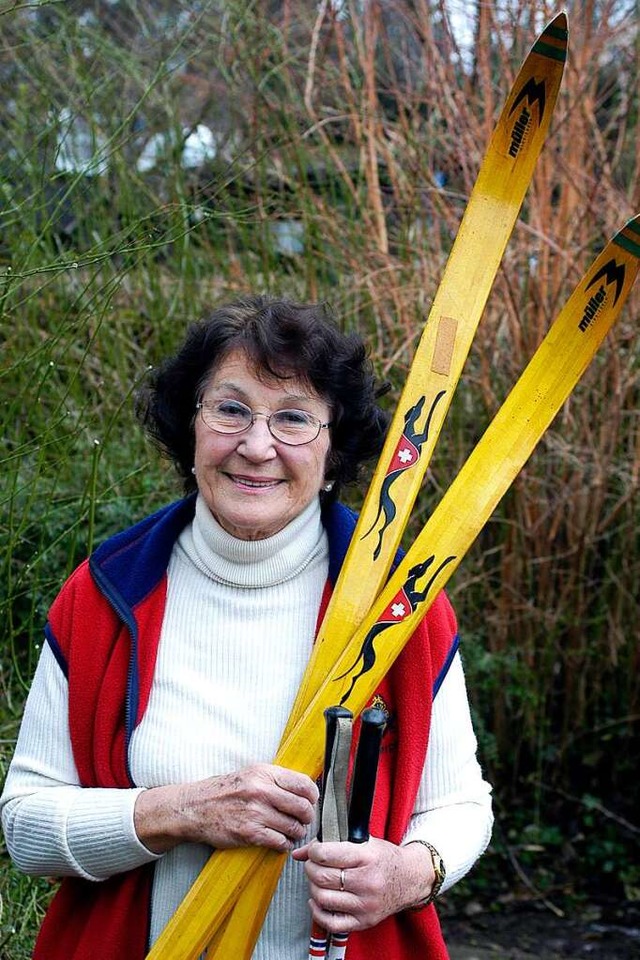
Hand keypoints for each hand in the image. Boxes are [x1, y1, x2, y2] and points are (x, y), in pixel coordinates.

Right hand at [134, 763, 318, 853]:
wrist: (195, 807)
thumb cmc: (225, 790)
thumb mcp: (251, 774)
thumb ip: (275, 779)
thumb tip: (305, 789)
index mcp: (264, 773)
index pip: (303, 784)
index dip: (313, 795)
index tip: (312, 801)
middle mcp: (261, 791)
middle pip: (302, 807)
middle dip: (308, 817)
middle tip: (305, 820)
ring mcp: (255, 813)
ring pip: (293, 827)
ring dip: (297, 832)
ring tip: (293, 832)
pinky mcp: (249, 833)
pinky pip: (279, 842)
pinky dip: (284, 844)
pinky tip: (280, 842)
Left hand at [292, 837, 433, 933]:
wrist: (410, 879)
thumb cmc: (384, 858)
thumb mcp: (363, 842)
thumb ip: (331, 844)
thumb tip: (300, 853)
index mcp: (367, 857)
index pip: (327, 855)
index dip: (314, 851)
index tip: (314, 851)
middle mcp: (367, 883)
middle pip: (322, 877)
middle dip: (311, 868)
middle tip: (313, 864)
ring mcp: (365, 905)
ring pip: (323, 898)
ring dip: (313, 887)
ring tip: (318, 880)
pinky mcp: (364, 921)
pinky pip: (331, 922)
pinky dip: (318, 911)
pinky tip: (318, 900)